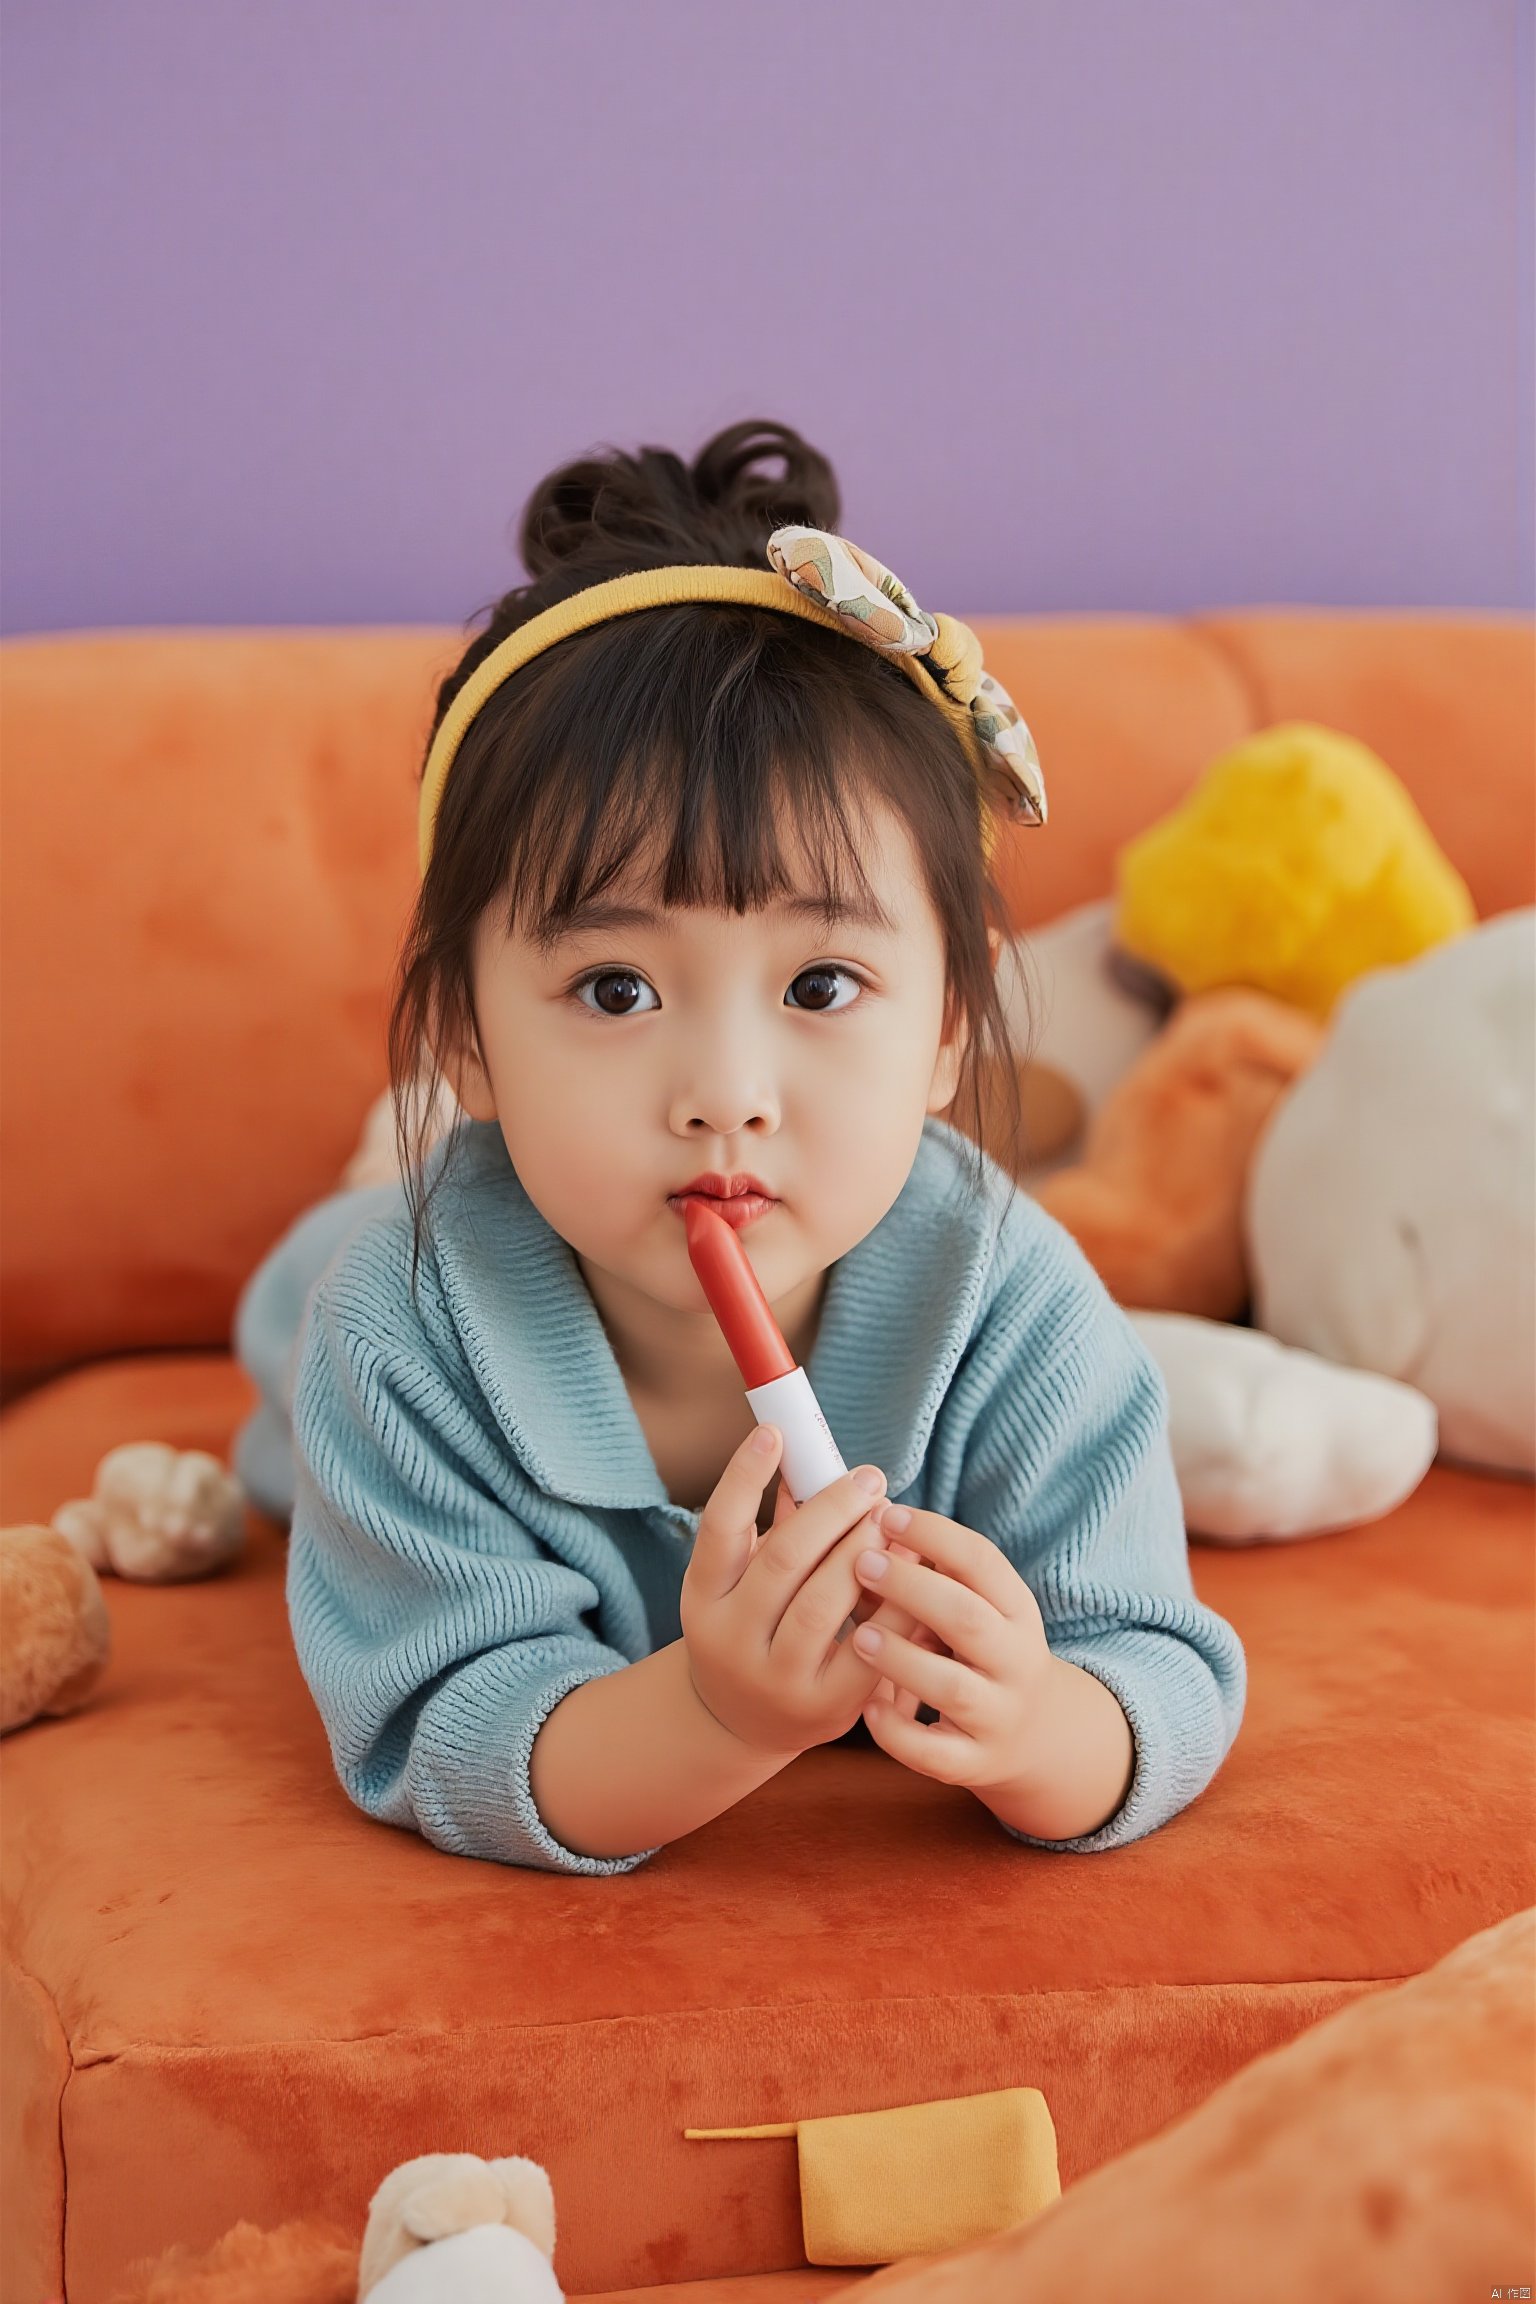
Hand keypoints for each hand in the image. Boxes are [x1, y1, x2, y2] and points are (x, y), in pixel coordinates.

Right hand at [679, 1427, 924, 1755]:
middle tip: (870, 1478)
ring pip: (822, 1604)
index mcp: (703, 1598)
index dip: (744, 1476)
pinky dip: (893, 1605)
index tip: (776, 1432)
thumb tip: (812, 1457)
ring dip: (862, 1551)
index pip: (719, 1527)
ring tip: (891, 1518)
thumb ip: (775, 1525)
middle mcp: (729, 1639)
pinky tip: (911, 1571)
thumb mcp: (743, 1581)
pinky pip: (868, 1648)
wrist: (743, 1723)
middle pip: (783, 1561)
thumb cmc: (753, 1626)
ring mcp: (774, 1678)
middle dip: (831, 1511)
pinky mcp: (824, 1707)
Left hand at [847, 1505, 1058, 1789]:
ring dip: (902, 1659)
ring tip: (859, 1635)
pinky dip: (898, 1733)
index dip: (936, 1535)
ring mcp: (998, 1716)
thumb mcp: (972, 1607)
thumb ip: (926, 1575)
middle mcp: (1016, 1662)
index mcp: (1017, 1610)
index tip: (888, 1514)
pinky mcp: (976, 1762)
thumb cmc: (980, 1652)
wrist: (1034, 1734)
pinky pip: (935, 1754)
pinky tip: (867, 1707)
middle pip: (968, 1619)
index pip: (983, 1562)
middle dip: (913, 1588)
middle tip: (862, 1563)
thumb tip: (860, 1525)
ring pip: (952, 1688)